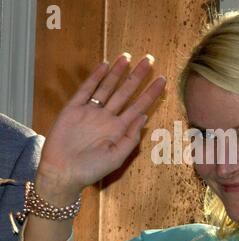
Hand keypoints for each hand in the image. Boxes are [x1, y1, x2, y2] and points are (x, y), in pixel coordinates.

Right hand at [36, 53, 165, 202]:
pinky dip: (95, 78)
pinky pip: (86, 90)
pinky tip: (104, 66)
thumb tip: (144, 117)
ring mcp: (90, 112)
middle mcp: (107, 118)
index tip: (162, 81)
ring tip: (127, 57)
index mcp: (119, 129)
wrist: (62, 173)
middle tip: (149, 60)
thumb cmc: (91, 170)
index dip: (151, 94)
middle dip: (137, 76)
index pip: (139, 107)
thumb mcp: (116, 157)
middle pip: (125, 92)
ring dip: (117, 72)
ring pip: (107, 87)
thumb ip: (131, 138)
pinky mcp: (73, 109)